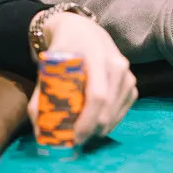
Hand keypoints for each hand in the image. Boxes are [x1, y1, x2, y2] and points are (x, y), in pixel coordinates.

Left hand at [28, 12, 136, 142]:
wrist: (84, 31)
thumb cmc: (64, 50)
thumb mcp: (49, 67)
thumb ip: (42, 97)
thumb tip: (40, 131)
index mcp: (96, 57)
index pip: (97, 95)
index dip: (86, 121)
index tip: (74, 137)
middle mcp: (117, 64)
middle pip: (108, 106)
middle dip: (92, 129)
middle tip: (76, 141)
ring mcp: (127, 72)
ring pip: (117, 110)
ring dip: (102, 128)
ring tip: (85, 134)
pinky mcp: (131, 81)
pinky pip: (124, 108)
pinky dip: (112, 121)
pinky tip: (98, 124)